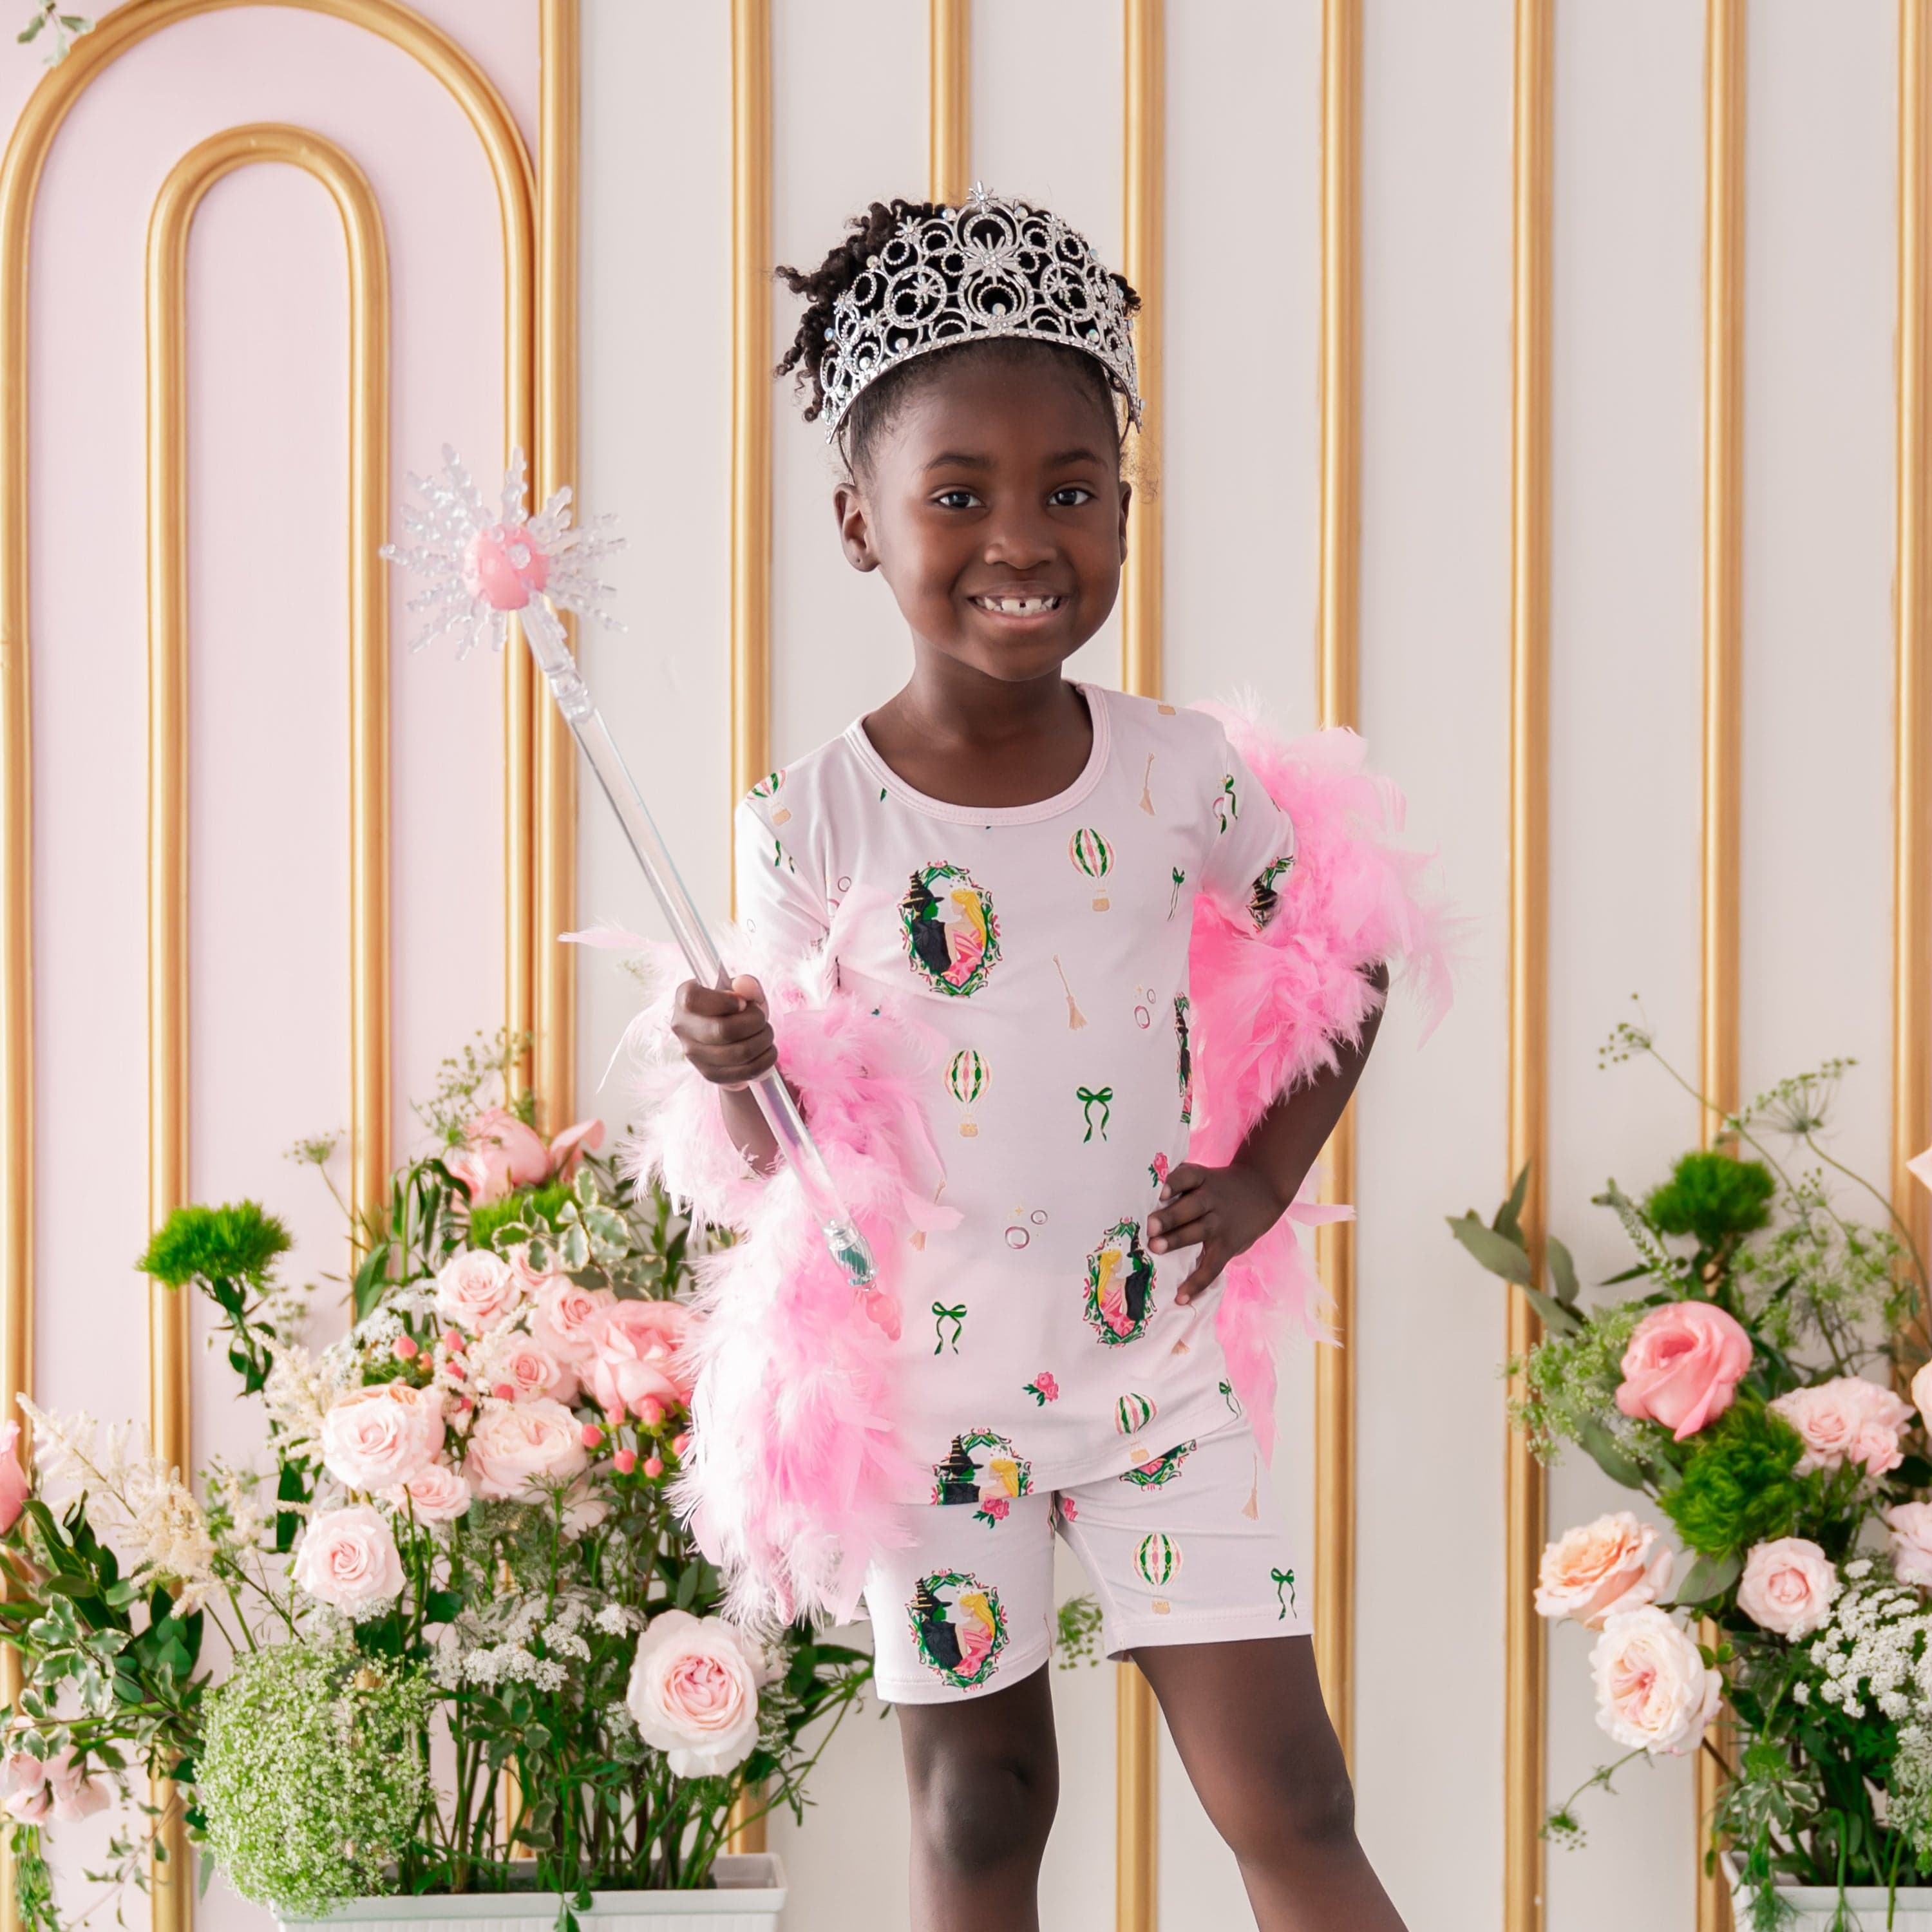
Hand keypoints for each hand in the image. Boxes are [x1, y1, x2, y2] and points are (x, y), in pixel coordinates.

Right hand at [670, 975, 775, 1088]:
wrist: (730, 1036)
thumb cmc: (734, 1008)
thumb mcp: (742, 990)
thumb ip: (746, 984)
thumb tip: (743, 985)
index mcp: (685, 999)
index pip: (693, 999)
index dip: (724, 1001)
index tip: (742, 1003)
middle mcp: (683, 1027)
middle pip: (723, 1030)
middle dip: (755, 1022)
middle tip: (761, 1019)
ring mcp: (694, 1054)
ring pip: (738, 1053)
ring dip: (763, 1041)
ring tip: (766, 1033)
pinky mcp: (710, 1074)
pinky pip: (745, 1072)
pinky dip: (765, 1060)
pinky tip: (767, 1050)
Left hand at [1147, 1160, 1292, 1304]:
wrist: (1261, 1190)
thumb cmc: (1217, 1186)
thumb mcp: (1203, 1177)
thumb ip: (1179, 1185)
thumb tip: (1138, 1202)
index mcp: (1202, 1179)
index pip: (1187, 1177)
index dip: (1174, 1183)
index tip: (1161, 1191)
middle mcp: (1211, 1199)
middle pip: (1191, 1207)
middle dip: (1170, 1217)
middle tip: (1150, 1227)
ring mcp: (1221, 1223)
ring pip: (1199, 1231)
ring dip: (1177, 1240)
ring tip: (1156, 1248)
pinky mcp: (1228, 1246)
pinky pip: (1212, 1266)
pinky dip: (1197, 1283)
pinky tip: (1181, 1297)